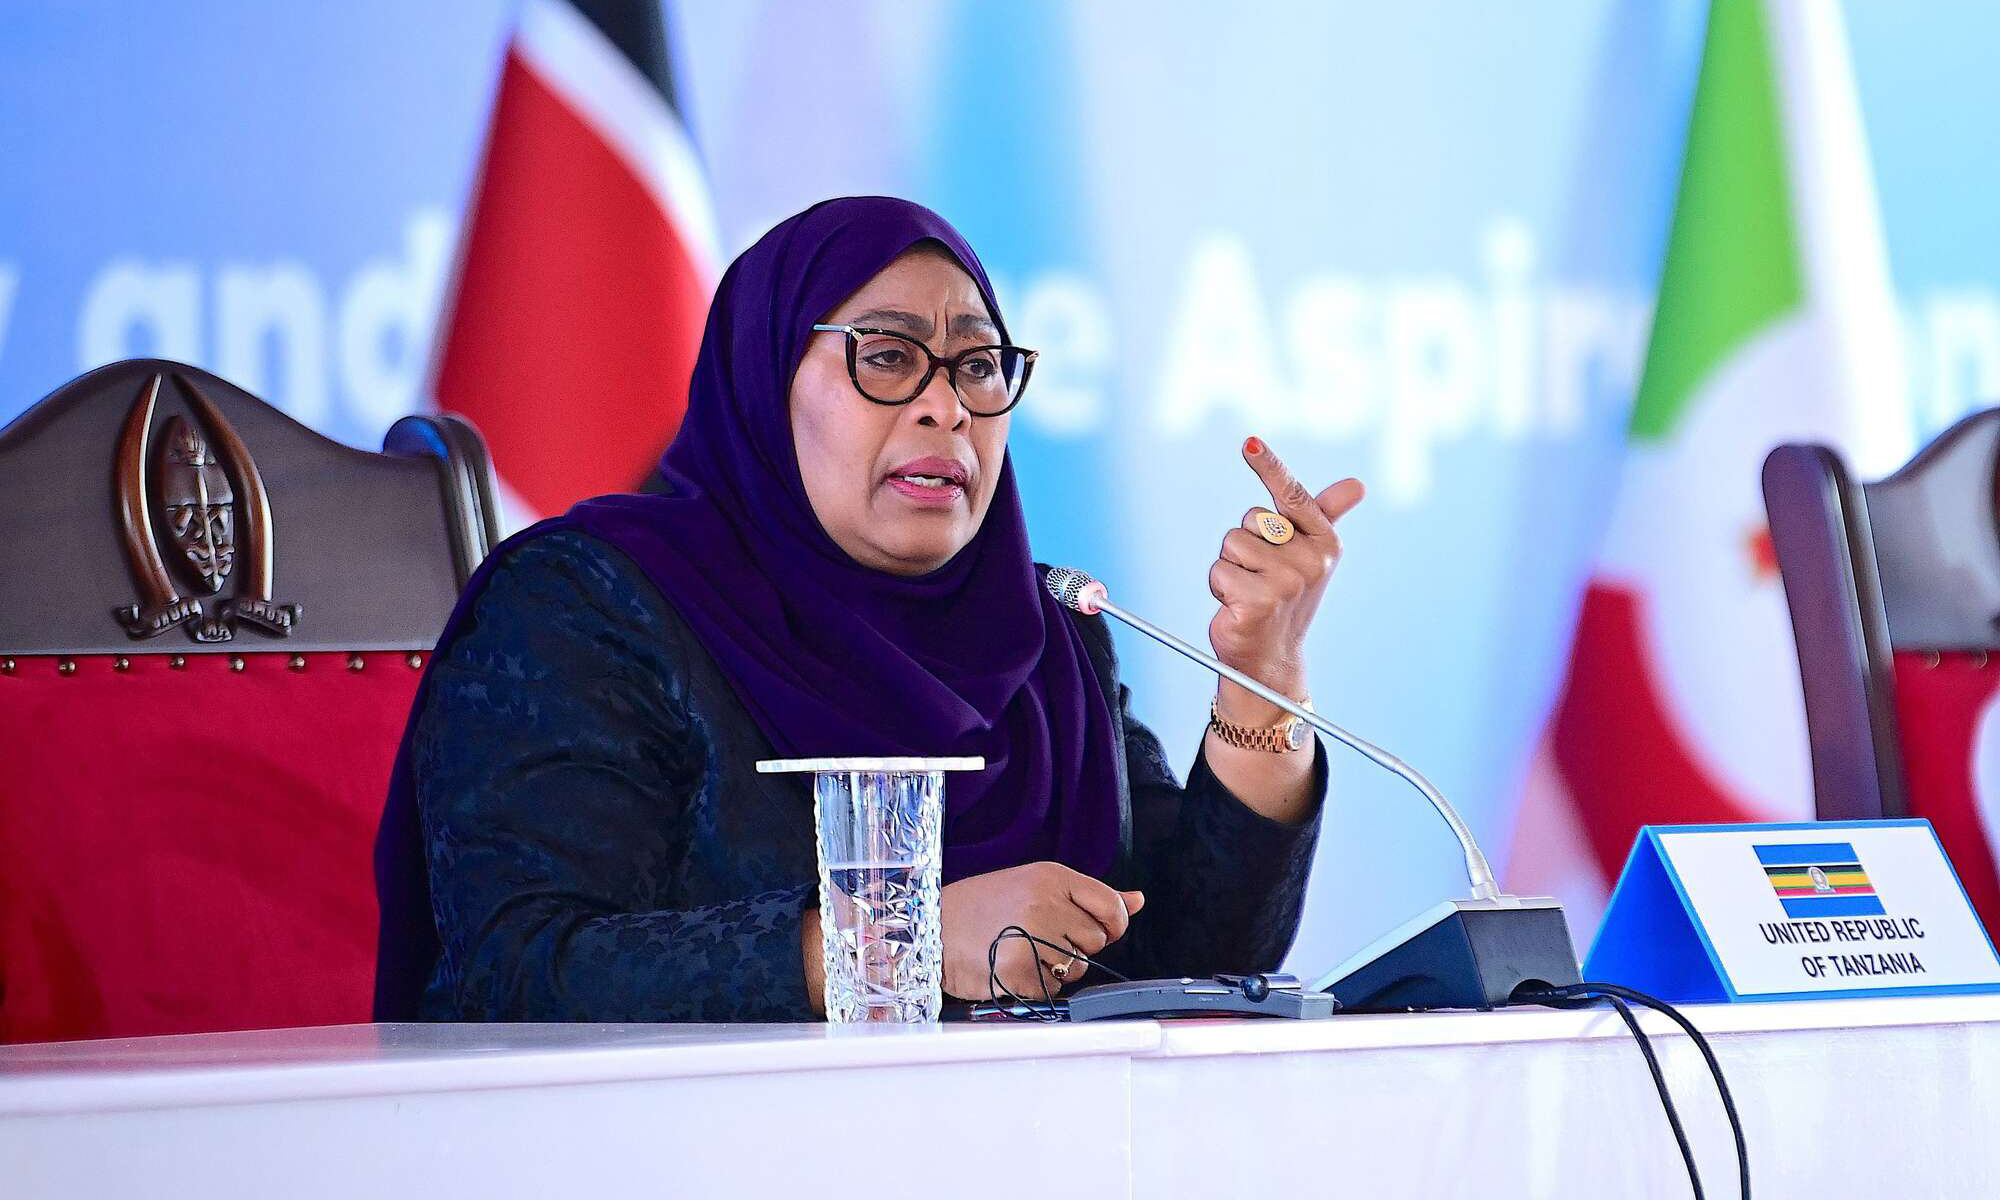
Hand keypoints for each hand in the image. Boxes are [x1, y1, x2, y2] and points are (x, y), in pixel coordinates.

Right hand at [939, 862, 1144, 999]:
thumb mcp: (1034, 885)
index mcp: (1051, 877)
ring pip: (1076, 967)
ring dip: (1056, 967)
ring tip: (1021, 950)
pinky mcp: (1017, 972)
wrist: (930, 928)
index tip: (1097, 930)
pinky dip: (1037, 985)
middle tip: (1036, 936)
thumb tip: (1136, 900)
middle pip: (1096, 941)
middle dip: (1075, 945)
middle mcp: (1044, 904)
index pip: (1112, 908)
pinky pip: (1053, 989)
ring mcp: (1030, 939)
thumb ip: (1088, 896)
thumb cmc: (982, 906)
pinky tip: (1012, 967)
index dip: (1111, 925)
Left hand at [1207, 436, 1363, 722]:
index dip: (1269, 466)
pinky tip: (1238, 608)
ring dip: (1230, 568)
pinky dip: (1220, 588)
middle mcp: (1311, 559)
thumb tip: (1358, 484)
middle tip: (1261, 576)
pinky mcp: (1258, 601)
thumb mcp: (1309, 555)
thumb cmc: (1286, 599)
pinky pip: (1218, 571)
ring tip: (1249, 592)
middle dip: (1245, 544)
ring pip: (1230, 544)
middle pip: (1250, 519)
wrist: (1272, 657)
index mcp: (1324, 541)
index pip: (1293, 495)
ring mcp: (1286, 581)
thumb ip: (1324, 515)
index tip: (1249, 442)